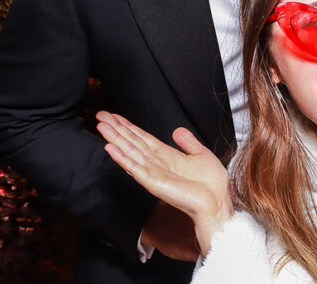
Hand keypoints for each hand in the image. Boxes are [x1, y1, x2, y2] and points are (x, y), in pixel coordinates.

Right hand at [96, 111, 232, 255]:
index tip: (114, 116)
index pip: (142, 137)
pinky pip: (134, 167)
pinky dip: (121, 157)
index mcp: (166, 155)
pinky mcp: (153, 182)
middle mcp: (156, 163)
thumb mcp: (200, 154)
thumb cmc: (210, 183)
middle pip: (131, 142)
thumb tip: (177, 130)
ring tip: (101, 127)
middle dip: (116, 129)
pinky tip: (110, 148)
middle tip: (100, 115)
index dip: (128, 126)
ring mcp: (152, 172)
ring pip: (129, 152)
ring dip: (114, 139)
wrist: (217, 200)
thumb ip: (188, 142)